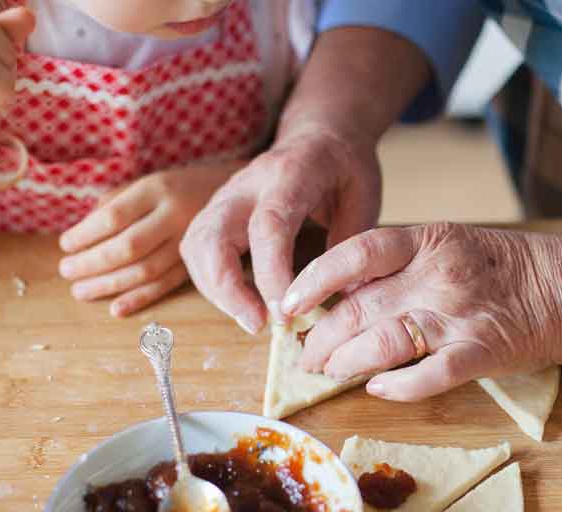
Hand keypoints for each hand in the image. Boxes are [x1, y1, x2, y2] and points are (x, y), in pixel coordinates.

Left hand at [58, 160, 245, 316]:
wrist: (233, 192)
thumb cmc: (177, 189)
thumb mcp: (147, 183)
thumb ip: (115, 203)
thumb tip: (82, 235)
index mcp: (157, 189)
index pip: (114, 216)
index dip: (85, 235)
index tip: (65, 245)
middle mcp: (175, 215)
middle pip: (128, 246)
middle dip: (92, 263)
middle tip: (66, 272)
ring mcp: (190, 241)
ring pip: (146, 270)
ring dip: (110, 285)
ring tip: (81, 291)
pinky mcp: (198, 263)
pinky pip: (167, 285)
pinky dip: (141, 299)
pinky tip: (117, 308)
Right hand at [179, 124, 380, 333]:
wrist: (319, 134)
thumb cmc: (344, 167)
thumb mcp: (364, 195)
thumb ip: (352, 243)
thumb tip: (344, 296)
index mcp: (290, 174)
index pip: (269, 225)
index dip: (272, 272)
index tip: (286, 313)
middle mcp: (246, 184)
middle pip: (213, 235)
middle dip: (227, 288)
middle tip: (258, 325)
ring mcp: (223, 197)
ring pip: (196, 247)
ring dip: (216, 291)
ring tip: (253, 321)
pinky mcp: (214, 213)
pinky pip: (197, 252)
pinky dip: (212, 284)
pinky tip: (242, 305)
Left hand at [278, 223, 561, 400]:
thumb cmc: (505, 268)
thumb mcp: (449, 244)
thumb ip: (401, 263)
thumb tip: (343, 293)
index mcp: (428, 241)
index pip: (355, 253)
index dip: (314, 280)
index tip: (289, 305)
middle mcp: (439, 275)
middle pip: (360, 307)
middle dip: (322, 337)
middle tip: (305, 356)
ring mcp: (460, 315)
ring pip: (385, 341)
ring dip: (347, 362)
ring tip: (328, 373)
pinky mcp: (482, 351)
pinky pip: (430, 374)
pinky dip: (398, 386)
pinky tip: (377, 389)